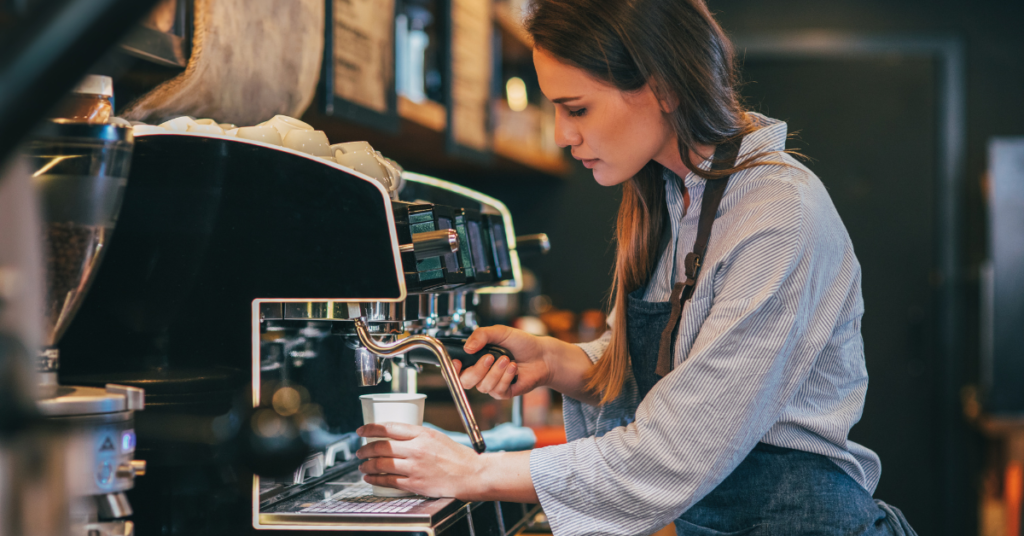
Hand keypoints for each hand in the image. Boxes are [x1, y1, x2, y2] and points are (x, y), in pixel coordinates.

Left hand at [356, 423, 480, 498]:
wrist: (469, 475)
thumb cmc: (455, 456)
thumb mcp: (436, 437)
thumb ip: (416, 436)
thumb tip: (394, 436)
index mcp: (422, 434)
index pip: (389, 428)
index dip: (370, 428)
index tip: (361, 430)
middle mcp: (416, 450)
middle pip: (381, 447)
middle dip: (365, 449)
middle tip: (360, 451)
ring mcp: (414, 467)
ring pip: (381, 464)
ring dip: (367, 465)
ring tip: (363, 466)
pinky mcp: (415, 483)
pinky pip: (388, 481)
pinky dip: (375, 479)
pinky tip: (371, 478)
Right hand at [457, 325, 549, 398]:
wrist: (542, 355)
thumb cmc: (521, 343)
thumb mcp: (500, 332)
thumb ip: (481, 335)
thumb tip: (467, 347)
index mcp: (476, 358)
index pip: (455, 369)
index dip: (453, 369)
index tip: (459, 362)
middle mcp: (481, 373)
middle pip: (465, 381)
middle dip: (477, 370)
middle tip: (490, 357)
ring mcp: (491, 384)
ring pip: (483, 386)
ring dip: (496, 372)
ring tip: (508, 359)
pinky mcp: (504, 393)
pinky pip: (497, 390)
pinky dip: (506, 377)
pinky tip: (514, 368)